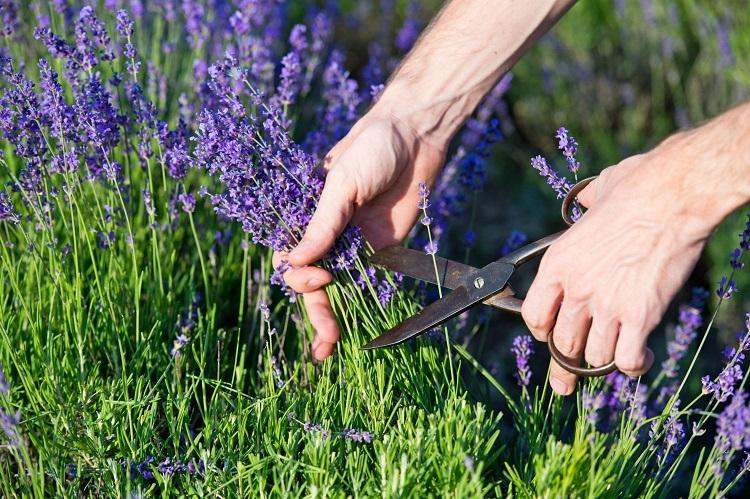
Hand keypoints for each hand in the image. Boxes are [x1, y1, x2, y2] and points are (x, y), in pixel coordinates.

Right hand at [274, 113, 444, 359]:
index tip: (319, 277)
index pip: (293, 258)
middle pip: (315, 282)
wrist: (414, 137)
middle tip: (327, 337)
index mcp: (308, 216)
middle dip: (318, 310)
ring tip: (330, 346)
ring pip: (339, 289)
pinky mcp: (383, 249)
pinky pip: (368, 282)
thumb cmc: (371, 149)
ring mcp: (355, 245)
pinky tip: (356, 328)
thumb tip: (295, 261)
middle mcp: (328, 235)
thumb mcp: (341, 183)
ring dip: (334, 316)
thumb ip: (323, 225)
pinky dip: (361, 305)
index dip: (301, 276)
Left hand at [522, 135, 716, 394]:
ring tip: (612, 359)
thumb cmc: (637, 187)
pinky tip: (640, 360)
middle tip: (565, 381)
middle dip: (564, 365)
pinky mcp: (640, 316)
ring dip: (602, 362)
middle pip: (562, 344)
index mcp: (558, 264)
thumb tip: (584, 203)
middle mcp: (576, 290)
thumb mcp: (595, 196)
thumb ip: (583, 209)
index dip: (541, 332)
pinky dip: (632, 366)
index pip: (535, 317)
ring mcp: (607, 305)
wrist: (672, 193)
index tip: (549, 336)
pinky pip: (627, 360)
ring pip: (593, 357)